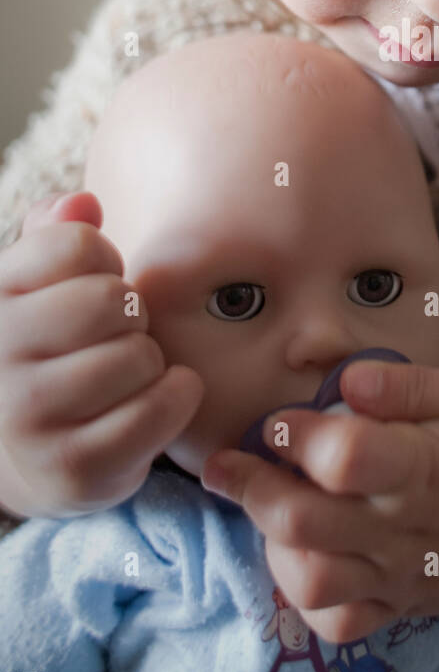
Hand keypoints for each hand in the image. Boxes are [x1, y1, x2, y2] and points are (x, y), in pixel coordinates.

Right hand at [0, 191, 203, 517]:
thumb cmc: (53, 348)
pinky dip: (175, 399)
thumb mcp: (40, 285)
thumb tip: (83, 203)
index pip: (76, 244)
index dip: (105, 262)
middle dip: (131, 315)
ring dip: (152, 361)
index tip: (93, 286)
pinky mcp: (72, 468)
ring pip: (138, 356)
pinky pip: (157, 410)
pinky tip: (154, 401)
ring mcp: (29, 418)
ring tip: (126, 375)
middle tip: (117, 336)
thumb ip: (58, 234)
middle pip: (110, 300)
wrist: (34, 451)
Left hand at [201, 362, 438, 643]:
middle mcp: (406, 530)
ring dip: (272, 542)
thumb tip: (343, 376)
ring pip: (310, 581)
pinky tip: (302, 552)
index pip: (343, 457)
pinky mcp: (400, 608)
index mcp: (427, 469)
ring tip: (269, 505)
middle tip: (233, 459)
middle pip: (304, 521)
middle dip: (252, 485)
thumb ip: (408, 385)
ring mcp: (400, 578)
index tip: (283, 416)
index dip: (297, 433)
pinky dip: (305, 596)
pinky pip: (337, 623)